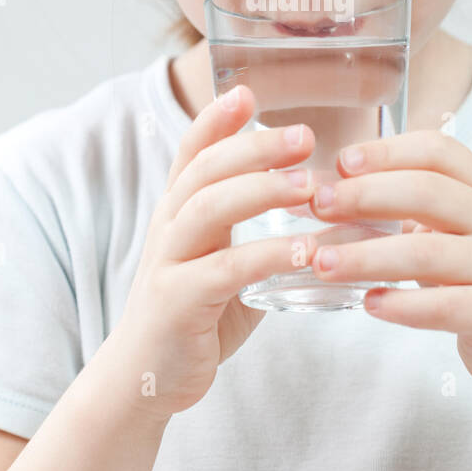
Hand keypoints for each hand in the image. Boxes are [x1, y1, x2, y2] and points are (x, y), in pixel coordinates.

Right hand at [117, 84, 316, 418]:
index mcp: (179, 211)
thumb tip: (326, 214)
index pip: (192, 151)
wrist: (145, 379)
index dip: (217, 119)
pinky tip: (303, 250)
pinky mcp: (177, 302)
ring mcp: (168, 263)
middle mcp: (168, 227)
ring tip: (309, 187)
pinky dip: (266, 255)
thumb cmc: (195, 317)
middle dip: (255, 147)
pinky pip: (223, 270)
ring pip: (209, 209)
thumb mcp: (224, 263)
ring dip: (261, 191)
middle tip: (305, 136)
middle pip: (206, 170)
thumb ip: (260, 235)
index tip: (248, 91)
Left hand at [305, 130, 471, 395]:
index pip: (436, 151)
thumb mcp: (449, 228)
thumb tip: (316, 196)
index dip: (387, 151)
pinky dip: (401, 305)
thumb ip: (399, 208)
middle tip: (319, 205)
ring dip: (368, 256)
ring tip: (324, 264)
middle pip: (427, 193)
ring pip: (428, 253)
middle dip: (366, 195)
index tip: (341, 162)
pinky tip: (369, 303)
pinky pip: (445, 306)